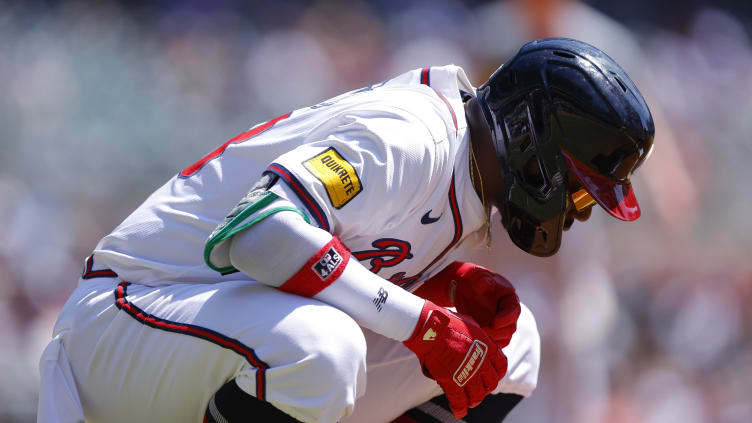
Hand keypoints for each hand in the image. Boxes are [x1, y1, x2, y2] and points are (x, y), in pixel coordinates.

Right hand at [403, 300, 506, 417]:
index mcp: (487, 347)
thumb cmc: (447, 321)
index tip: (493, 375)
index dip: (497, 373)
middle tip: (480, 389)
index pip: (501, 366)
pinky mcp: (452, 382)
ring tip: (471, 402)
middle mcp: (481, 362)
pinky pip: (459, 401)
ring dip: (474, 400)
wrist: (431, 328)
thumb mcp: (470, 323)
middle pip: (491, 383)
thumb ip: (478, 335)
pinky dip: (459, 409)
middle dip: (486, 388)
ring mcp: (468, 374)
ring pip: (477, 395)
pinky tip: (458, 412)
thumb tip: (478, 338)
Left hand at [415, 262, 520, 347]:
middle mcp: (508, 313)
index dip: (506, 319)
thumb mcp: (476, 275)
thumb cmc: (472, 279)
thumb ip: (481, 279)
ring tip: (476, 336)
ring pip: (504, 338)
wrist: (463, 288)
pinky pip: (495, 343)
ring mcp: (501, 324)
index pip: (514, 311)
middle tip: (481, 331)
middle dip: (497, 332)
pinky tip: (475, 340)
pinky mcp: (493, 332)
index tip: (493, 323)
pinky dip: (487, 344)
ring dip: (492, 340)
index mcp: (509, 298)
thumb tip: (485, 284)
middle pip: (510, 328)